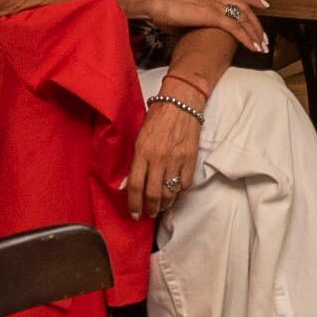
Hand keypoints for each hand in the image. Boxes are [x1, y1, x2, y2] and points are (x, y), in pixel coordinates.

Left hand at [123, 98, 202, 219]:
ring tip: (161, 207)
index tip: (134, 213)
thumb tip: (126, 184)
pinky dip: (179, 193)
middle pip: (153, 194)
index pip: (135, 185)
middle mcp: (159, 158)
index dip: (133, 203)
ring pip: (170, 193)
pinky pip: (185, 184)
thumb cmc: (157, 117)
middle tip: (148, 213)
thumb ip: (134, 161)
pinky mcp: (190, 159)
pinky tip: (175, 194)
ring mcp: (176, 160)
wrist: (181, 102)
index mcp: (142, 151)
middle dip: (150, 209)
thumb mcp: (139, 137)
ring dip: (164, 204)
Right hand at [138, 0, 268, 53]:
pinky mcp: (213, 16)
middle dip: (257, 21)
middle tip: (265, 35)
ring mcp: (215, 4)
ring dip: (256, 32)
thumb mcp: (180, 12)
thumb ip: (190, 18)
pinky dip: (247, 38)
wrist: (154, 3)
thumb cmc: (161, 8)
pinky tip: (253, 48)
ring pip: (244, 16)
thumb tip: (187, 28)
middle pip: (245, 4)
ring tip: (263, 45)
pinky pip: (236, 28)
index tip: (262, 4)